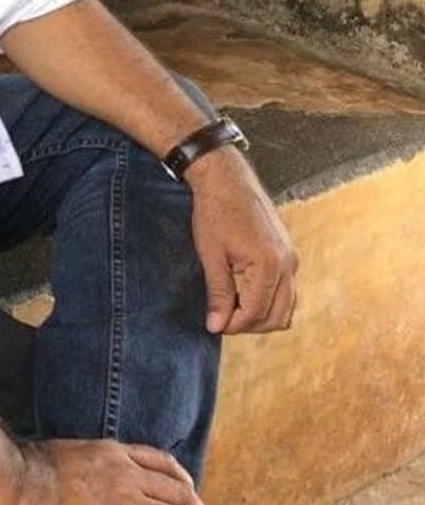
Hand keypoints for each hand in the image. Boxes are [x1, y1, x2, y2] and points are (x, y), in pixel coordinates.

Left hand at [188, 148, 298, 334]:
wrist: (227, 179)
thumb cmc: (216, 212)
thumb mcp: (211, 256)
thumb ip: (218, 294)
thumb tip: (216, 326)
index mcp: (269, 265)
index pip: (257, 314)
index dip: (234, 325)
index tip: (214, 323)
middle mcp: (288, 264)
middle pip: (278, 317)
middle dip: (249, 324)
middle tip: (222, 317)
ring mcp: (292, 258)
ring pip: (286, 307)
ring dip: (261, 314)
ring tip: (232, 305)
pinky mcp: (289, 254)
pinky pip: (286, 290)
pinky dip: (268, 300)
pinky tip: (243, 292)